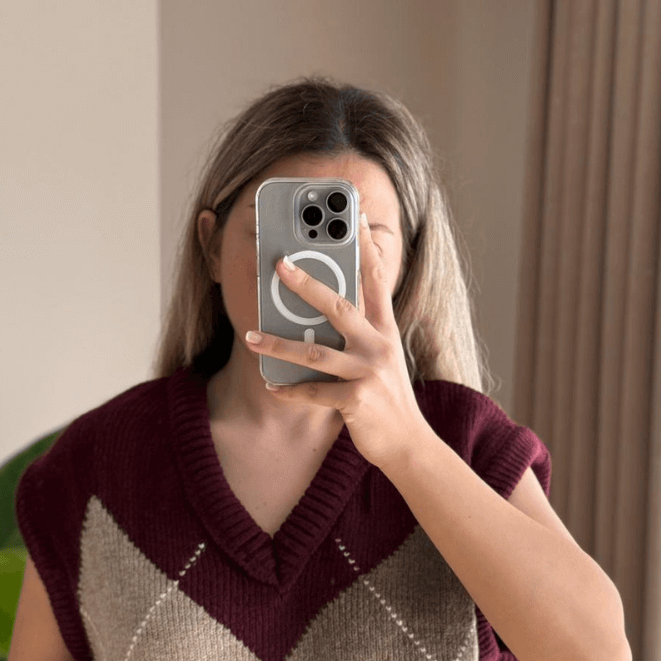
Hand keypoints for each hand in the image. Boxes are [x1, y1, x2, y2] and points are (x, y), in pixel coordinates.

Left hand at [244, 211, 430, 471]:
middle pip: (338, 307)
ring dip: (278, 346)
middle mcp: (378, 347)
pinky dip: (289, 391)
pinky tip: (272, 386)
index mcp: (385, 331)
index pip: (376, 280)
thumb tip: (321, 316)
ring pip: (315, 353)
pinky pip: (314, 393)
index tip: (354, 216)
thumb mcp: (383, 359)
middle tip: (278, 266)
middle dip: (306, 284)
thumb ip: (361, 335)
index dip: (366, 247)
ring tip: (250, 339)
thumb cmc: (389, 399)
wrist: (410, 444)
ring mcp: (368, 374)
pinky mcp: (357, 401)